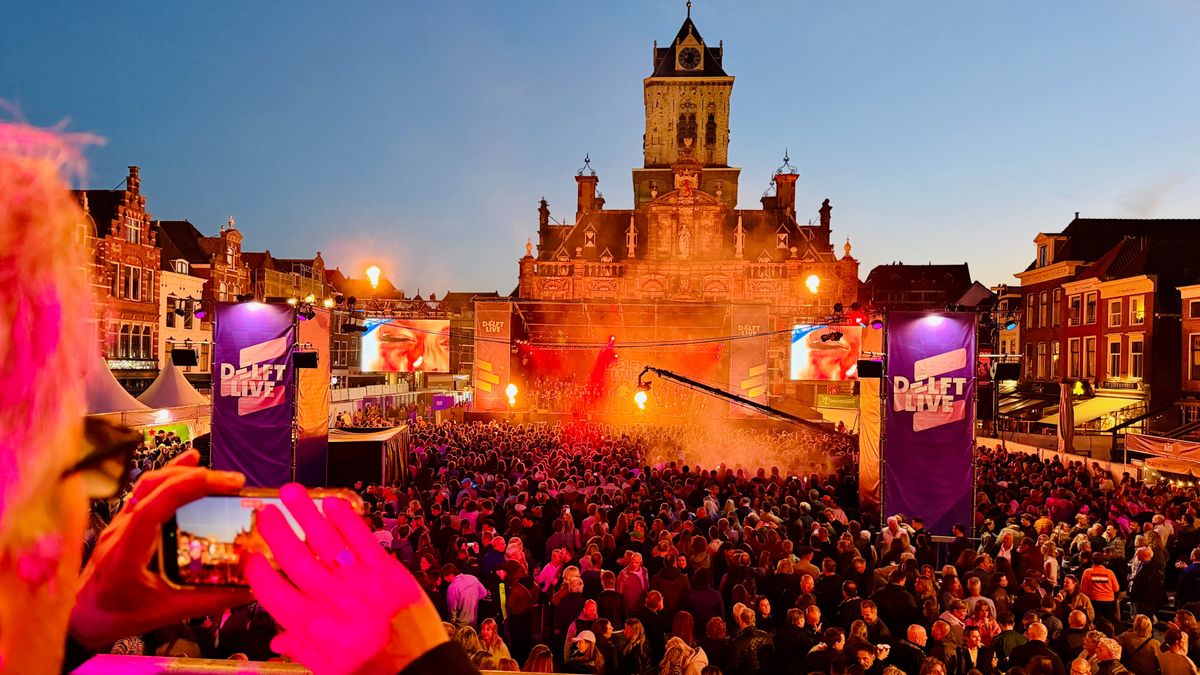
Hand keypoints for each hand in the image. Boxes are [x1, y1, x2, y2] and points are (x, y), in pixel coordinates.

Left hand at [70, 450, 251, 647]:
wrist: (79, 619)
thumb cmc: (115, 617)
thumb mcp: (165, 614)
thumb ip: (208, 601)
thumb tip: (250, 589)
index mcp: (127, 551)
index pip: (156, 505)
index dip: (192, 486)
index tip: (227, 483)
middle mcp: (120, 530)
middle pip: (154, 486)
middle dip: (196, 477)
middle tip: (233, 481)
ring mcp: (119, 523)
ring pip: (148, 484)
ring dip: (182, 472)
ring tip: (215, 472)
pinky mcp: (123, 523)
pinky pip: (144, 490)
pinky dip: (169, 475)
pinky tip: (189, 464)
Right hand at [246, 483, 446, 674]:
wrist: (419, 666)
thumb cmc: (375, 669)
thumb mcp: (329, 670)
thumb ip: (302, 651)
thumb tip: (279, 642)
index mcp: (312, 625)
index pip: (272, 592)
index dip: (256, 573)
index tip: (250, 558)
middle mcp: (331, 598)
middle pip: (294, 557)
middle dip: (276, 531)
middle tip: (265, 513)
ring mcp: (359, 580)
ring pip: (325, 540)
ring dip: (305, 513)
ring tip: (290, 493)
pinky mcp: (385, 569)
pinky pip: (362, 537)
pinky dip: (346, 518)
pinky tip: (332, 503)